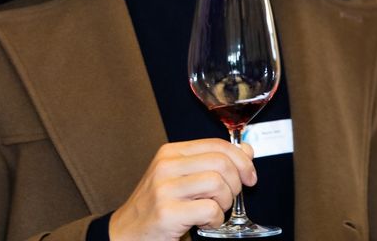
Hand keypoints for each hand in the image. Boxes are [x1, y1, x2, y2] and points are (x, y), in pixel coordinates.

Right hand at [108, 138, 256, 239]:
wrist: (126, 232)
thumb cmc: (157, 206)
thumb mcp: (183, 178)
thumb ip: (212, 163)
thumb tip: (246, 150)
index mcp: (171, 152)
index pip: (217, 144)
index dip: (241, 160)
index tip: (249, 176)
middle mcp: (166, 165)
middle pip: (222, 163)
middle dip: (236, 184)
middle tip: (228, 198)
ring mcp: (165, 188)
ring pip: (218, 184)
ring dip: (225, 202)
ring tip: (214, 211)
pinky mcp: (167, 212)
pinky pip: (210, 210)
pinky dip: (216, 220)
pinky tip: (205, 223)